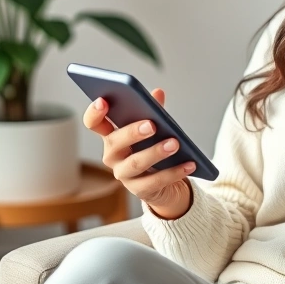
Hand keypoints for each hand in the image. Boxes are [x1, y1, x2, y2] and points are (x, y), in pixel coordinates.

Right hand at [83, 88, 194, 219]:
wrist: (165, 182)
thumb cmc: (154, 147)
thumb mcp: (155, 126)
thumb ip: (154, 109)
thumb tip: (158, 92)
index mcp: (112, 136)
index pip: (95, 124)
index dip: (95, 113)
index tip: (103, 101)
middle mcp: (113, 156)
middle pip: (115, 142)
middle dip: (132, 132)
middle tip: (152, 124)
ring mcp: (124, 175)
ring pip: (136, 163)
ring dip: (156, 152)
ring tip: (174, 143)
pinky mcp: (140, 191)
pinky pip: (156, 182)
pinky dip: (174, 172)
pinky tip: (190, 164)